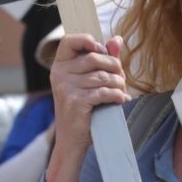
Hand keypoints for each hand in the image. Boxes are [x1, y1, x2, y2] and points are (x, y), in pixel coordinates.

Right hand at [46, 35, 126, 181]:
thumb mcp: (89, 82)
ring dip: (119, 84)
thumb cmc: (82, 110)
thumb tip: (118, 40)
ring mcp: (66, 89)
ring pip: (103, 76)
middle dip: (114, 66)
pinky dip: (117, 96)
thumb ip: (102, 60)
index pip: (69, 41)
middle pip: (94, 58)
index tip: (102, 50)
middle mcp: (59, 75)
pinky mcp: (76, 102)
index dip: (88, 40)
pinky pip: (104, 92)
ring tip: (122, 92)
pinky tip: (121, 100)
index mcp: (59, 67)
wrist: (71, 141)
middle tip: (121, 78)